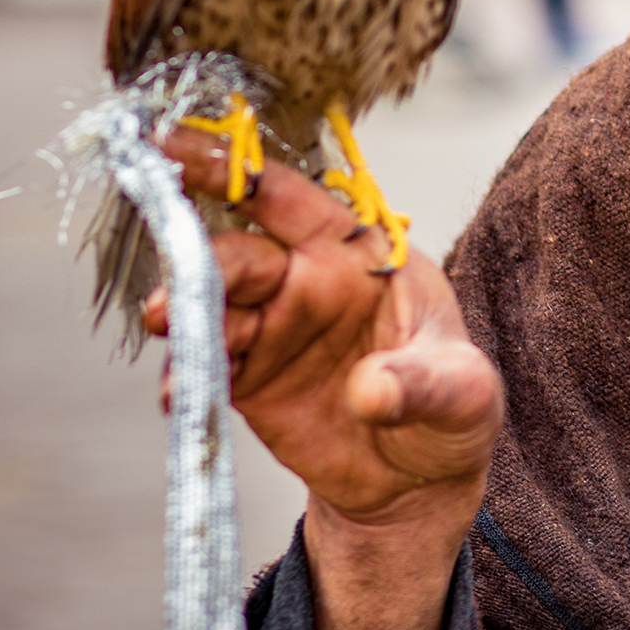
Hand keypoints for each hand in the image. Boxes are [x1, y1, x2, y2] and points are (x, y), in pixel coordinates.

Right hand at [146, 130, 501, 529]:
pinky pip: (204, 365)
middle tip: (176, 284)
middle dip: (200, 256)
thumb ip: (424, 384)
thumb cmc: (453, 411)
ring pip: (210, 303)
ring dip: (181, 311)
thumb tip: (374, 391)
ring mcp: (272, 328)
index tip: (177, 146)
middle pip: (240, 253)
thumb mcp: (464, 394)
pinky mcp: (247, 378)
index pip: (291, 197)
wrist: (419, 482)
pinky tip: (179, 391)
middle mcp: (307, 280)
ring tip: (165, 323)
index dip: (235, 168)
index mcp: (359, 253)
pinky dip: (184, 374)